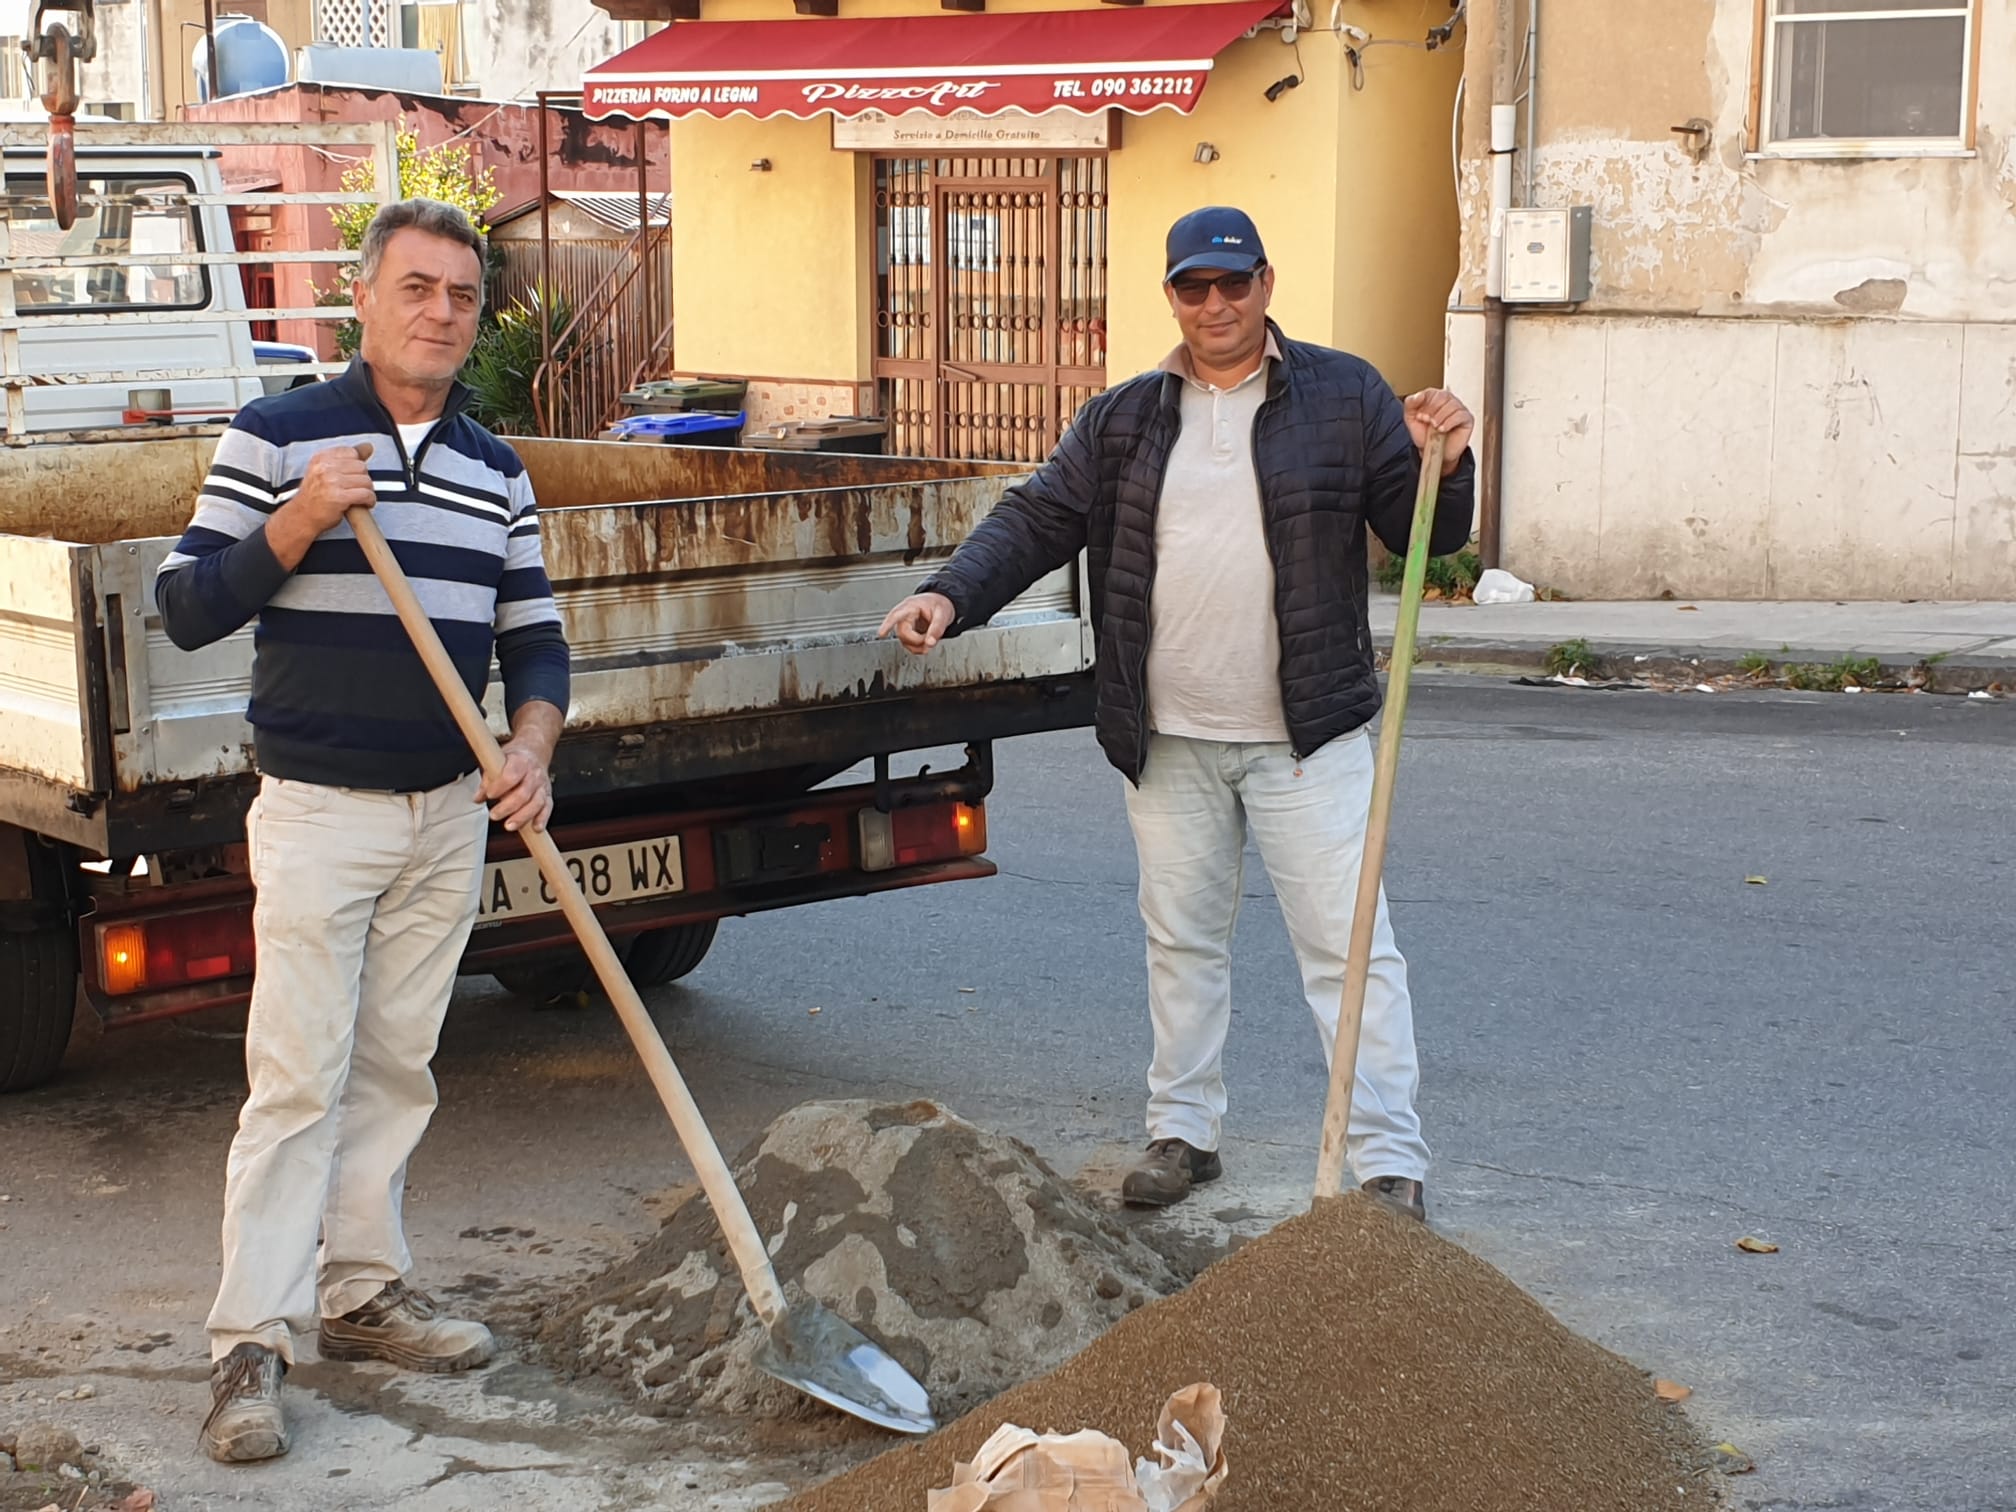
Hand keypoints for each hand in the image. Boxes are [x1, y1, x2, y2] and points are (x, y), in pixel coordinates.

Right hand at [267, 442, 376, 569]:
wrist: (301, 517)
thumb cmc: (316, 495)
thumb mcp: (326, 471)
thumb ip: (347, 458)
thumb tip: (368, 446)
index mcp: (321, 458)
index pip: (352, 453)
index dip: (356, 467)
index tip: (351, 477)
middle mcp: (325, 467)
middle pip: (361, 467)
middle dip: (363, 480)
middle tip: (355, 490)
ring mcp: (331, 482)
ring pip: (366, 481)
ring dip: (368, 491)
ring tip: (359, 498)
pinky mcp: (338, 497)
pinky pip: (365, 494)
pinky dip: (369, 500)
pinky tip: (364, 504)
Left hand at [482, 741, 552, 833]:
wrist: (534, 752)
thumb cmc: (514, 759)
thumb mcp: (497, 762)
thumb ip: (487, 780)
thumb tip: (478, 797)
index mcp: (520, 762)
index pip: (511, 775)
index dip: (500, 786)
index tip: (489, 795)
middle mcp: (533, 774)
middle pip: (523, 793)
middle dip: (508, 807)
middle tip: (494, 815)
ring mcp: (542, 785)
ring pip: (536, 803)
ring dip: (523, 817)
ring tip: (509, 825)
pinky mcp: (548, 795)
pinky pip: (547, 808)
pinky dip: (542, 819)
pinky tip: (535, 828)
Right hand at [878, 592, 954, 653]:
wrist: (940, 604)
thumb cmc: (939, 605)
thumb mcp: (943, 615)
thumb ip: (937, 629)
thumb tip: (930, 643)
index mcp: (911, 606)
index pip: (896, 615)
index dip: (887, 624)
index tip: (881, 633)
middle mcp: (904, 616)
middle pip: (902, 633)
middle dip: (916, 640)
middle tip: (930, 640)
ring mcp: (905, 626)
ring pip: (904, 641)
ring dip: (918, 646)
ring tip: (930, 641)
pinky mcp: (908, 634)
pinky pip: (909, 645)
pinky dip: (918, 648)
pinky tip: (926, 644)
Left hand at [1403, 390, 1473, 476]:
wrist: (1433, 454)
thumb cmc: (1425, 435)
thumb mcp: (1411, 419)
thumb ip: (1410, 404)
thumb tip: (1418, 395)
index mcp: (1435, 397)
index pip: (1431, 392)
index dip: (1424, 403)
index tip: (1419, 416)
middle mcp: (1448, 400)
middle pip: (1443, 396)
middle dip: (1432, 410)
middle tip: (1427, 421)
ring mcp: (1459, 408)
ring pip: (1452, 404)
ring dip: (1440, 417)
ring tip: (1434, 428)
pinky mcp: (1467, 419)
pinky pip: (1460, 415)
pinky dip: (1449, 422)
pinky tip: (1443, 430)